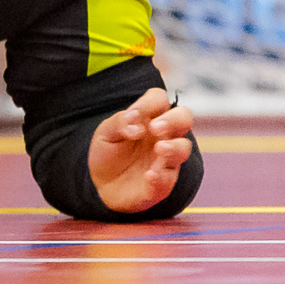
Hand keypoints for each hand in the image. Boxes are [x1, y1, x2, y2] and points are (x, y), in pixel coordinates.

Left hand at [88, 87, 195, 213]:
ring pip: (183, 147)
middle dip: (174, 120)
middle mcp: (163, 135)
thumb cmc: (108, 152)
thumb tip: (136, 124)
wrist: (101, 184)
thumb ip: (120, 122)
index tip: (135, 114)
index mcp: (149, 118)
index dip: (150, 102)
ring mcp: (166, 159)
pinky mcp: (162, 182)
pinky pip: (168, 179)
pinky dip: (161, 177)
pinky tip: (150, 175)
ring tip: (159, 148)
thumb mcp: (106, 132)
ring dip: (174, 147)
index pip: (159, 99)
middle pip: (183, 117)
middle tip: (155, 127)